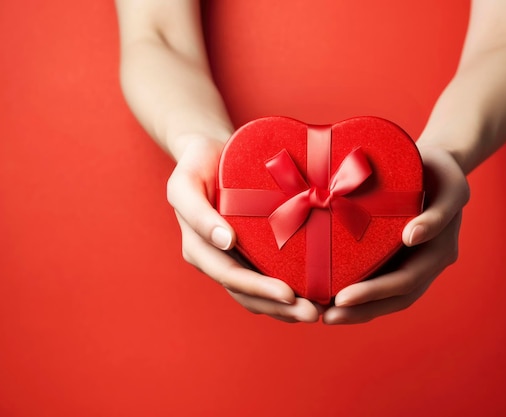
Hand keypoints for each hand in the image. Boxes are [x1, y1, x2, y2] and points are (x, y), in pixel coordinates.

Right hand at [166, 135, 319, 322]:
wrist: (209, 153)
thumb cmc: (197, 164)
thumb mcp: (185, 182)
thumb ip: (197, 212)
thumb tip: (225, 242)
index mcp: (198, 248)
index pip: (229, 275)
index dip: (258, 288)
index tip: (289, 294)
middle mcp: (214, 259)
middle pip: (247, 293)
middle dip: (279, 307)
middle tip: (313, 313)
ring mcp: (232, 259)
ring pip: (257, 295)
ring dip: (286, 308)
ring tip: (317, 311)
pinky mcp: (248, 253)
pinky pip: (266, 278)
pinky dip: (286, 293)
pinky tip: (312, 295)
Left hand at [322, 145, 469, 323]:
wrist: (435, 164)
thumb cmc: (440, 170)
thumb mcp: (450, 185)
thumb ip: (437, 213)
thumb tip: (412, 237)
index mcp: (440, 251)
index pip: (407, 281)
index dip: (375, 293)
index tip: (342, 298)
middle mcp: (427, 264)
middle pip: (395, 298)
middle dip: (361, 310)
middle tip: (326, 317)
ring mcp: (412, 262)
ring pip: (386, 296)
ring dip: (357, 309)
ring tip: (323, 314)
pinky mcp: (395, 256)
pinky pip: (378, 277)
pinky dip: (357, 290)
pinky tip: (329, 295)